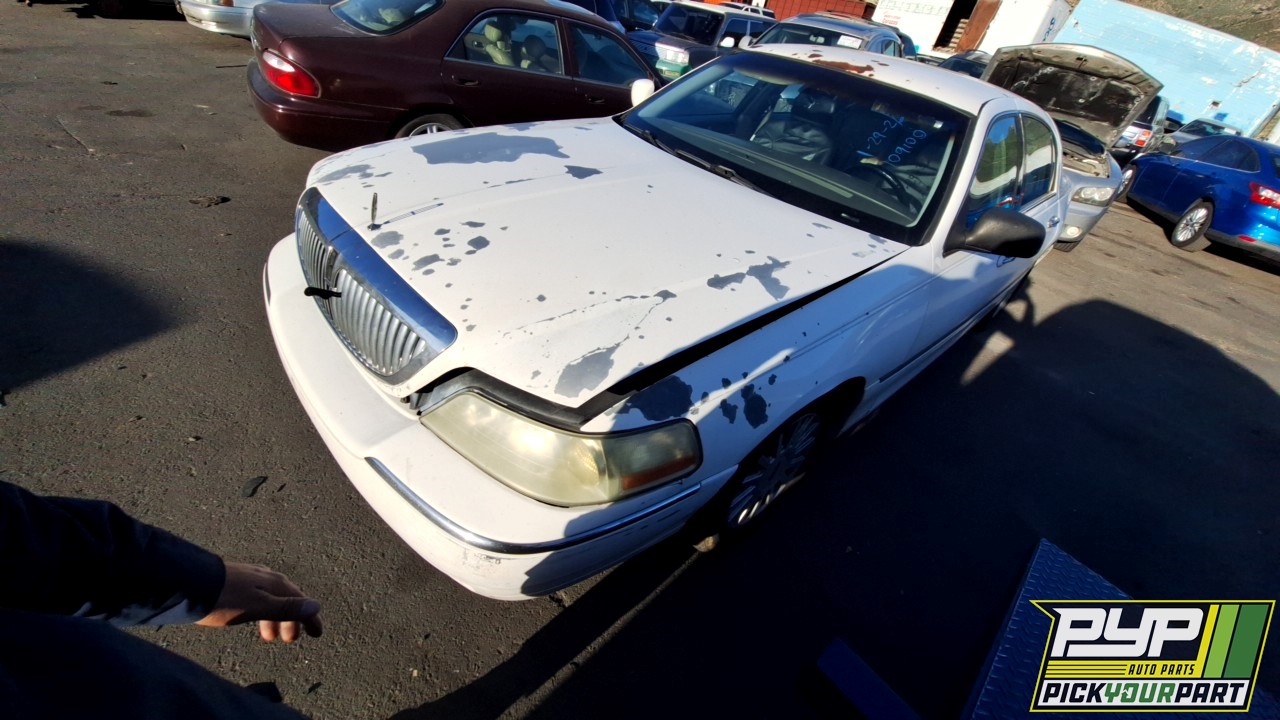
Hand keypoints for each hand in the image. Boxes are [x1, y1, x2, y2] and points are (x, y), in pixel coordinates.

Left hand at [196, 562, 322, 642]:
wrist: (186, 583)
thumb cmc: (223, 598)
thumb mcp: (258, 607)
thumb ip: (286, 608)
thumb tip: (316, 607)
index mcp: (274, 583)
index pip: (300, 601)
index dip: (310, 618)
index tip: (316, 634)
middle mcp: (265, 577)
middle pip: (286, 599)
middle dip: (292, 620)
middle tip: (289, 640)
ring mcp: (249, 578)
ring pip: (270, 599)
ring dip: (274, 618)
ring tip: (269, 635)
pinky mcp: (233, 581)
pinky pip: (257, 597)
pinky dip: (262, 611)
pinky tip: (251, 616)